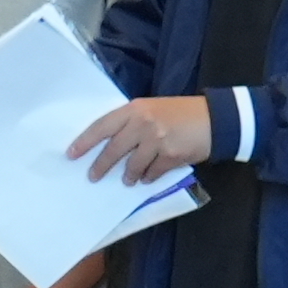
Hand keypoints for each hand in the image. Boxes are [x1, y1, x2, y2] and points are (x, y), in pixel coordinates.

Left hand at [71, 94, 215, 183]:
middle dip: (101, 165)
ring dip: (128, 175)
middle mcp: (143, 124)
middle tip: (92, 176)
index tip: (71, 154)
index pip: (102, 126)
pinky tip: (147, 178)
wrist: (215, 118)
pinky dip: (148, 177)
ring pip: (132, 165)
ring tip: (127, 179)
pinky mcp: (171, 156)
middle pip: (113, 149)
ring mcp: (157, 141)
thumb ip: (132, 121)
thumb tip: (110, 141)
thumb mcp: (152, 108)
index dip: (85, 142)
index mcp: (135, 109)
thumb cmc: (181, 112)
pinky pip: (152, 172)